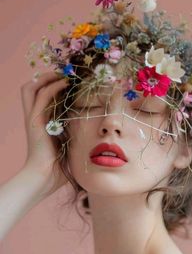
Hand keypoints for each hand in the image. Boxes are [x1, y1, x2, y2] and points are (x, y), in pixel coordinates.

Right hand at [20, 71, 69, 196]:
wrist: (45, 177)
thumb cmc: (59, 167)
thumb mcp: (69, 145)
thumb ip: (75, 135)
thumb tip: (97, 135)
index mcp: (42, 122)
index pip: (42, 96)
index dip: (53, 85)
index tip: (71, 82)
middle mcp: (35, 117)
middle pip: (32, 88)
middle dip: (46, 78)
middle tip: (65, 76)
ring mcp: (33, 118)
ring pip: (32, 87)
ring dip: (47, 78)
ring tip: (64, 75)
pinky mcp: (35, 120)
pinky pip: (42, 95)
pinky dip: (53, 85)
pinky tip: (65, 82)